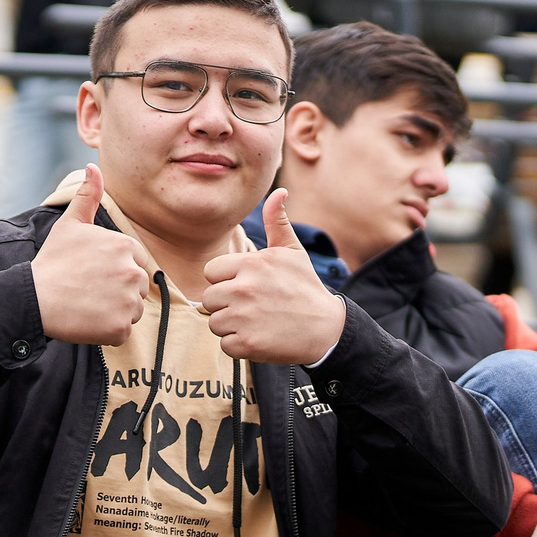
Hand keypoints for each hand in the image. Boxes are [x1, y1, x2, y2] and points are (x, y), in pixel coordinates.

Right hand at [30, 166, 153, 346]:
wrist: (33, 298)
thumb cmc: (52, 262)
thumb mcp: (70, 224)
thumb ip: (88, 195)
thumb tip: (93, 165)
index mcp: (125, 246)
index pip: (135, 264)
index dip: (114, 272)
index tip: (92, 276)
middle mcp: (133, 272)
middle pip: (136, 289)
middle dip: (117, 293)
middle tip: (88, 292)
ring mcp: (128, 301)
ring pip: (132, 311)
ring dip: (114, 313)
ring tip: (87, 306)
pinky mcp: (120, 327)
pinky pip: (122, 332)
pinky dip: (107, 332)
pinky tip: (87, 321)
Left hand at [200, 190, 347, 363]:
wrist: (327, 329)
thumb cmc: (306, 287)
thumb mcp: (293, 252)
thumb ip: (277, 221)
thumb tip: (279, 191)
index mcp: (251, 264)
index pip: (211, 272)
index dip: (226, 280)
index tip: (246, 286)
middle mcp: (243, 288)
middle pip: (209, 298)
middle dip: (227, 304)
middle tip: (253, 307)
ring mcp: (244, 317)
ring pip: (215, 322)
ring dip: (232, 325)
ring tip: (257, 322)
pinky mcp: (246, 344)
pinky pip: (225, 344)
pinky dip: (240, 345)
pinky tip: (260, 337)